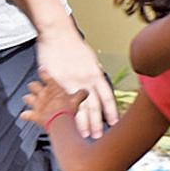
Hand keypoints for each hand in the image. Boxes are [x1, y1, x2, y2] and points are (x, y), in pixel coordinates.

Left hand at [18, 77, 84, 131]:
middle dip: (33, 86)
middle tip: (34, 86)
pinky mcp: (34, 115)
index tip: (41, 69)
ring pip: (27, 98)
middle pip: (33, 85)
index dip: (43, 72)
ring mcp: (37, 104)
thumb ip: (81, 94)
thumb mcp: (78, 99)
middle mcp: (43, 94)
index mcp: (53, 88)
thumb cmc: (68, 109)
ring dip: (28, 99)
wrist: (61, 121)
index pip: (46, 76)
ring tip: (28, 98)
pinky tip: (24, 115)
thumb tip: (86, 91)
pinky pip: (26, 115)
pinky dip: (25, 115)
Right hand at [35, 23, 114, 138]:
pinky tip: (64, 120)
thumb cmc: (72, 44)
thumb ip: (94, 72)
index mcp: (96, 74)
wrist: (57, 33)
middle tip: (98, 136)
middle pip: (94, 106)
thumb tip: (97, 81)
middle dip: (96, 123)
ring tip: (84, 134)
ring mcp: (71, 82)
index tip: (113, 123)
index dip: (111, 112)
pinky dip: (64, 111)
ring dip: (82, 122)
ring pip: (78, 107)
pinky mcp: (56, 82)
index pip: (107, 97)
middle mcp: (86, 80)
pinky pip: (61, 101)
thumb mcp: (89, 58)